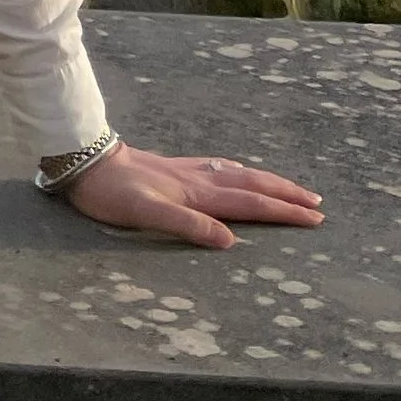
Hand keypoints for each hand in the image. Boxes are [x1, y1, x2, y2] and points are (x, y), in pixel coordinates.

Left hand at [60, 143, 323, 248]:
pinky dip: (239, 172)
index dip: (283, 211)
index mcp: (196, 194)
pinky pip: (218, 168)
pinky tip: (237, 171)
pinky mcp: (174, 167)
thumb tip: (230, 241)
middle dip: (285, 194)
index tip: (315, 217)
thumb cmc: (112, 193)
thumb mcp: (146, 213)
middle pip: (251, 184)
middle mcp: (197, 179)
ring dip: (267, 181)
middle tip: (317, 203)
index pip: (249, 203)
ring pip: (238, 174)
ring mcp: (187, 170)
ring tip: (290, 188)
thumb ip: (187, 225)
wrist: (84, 159)